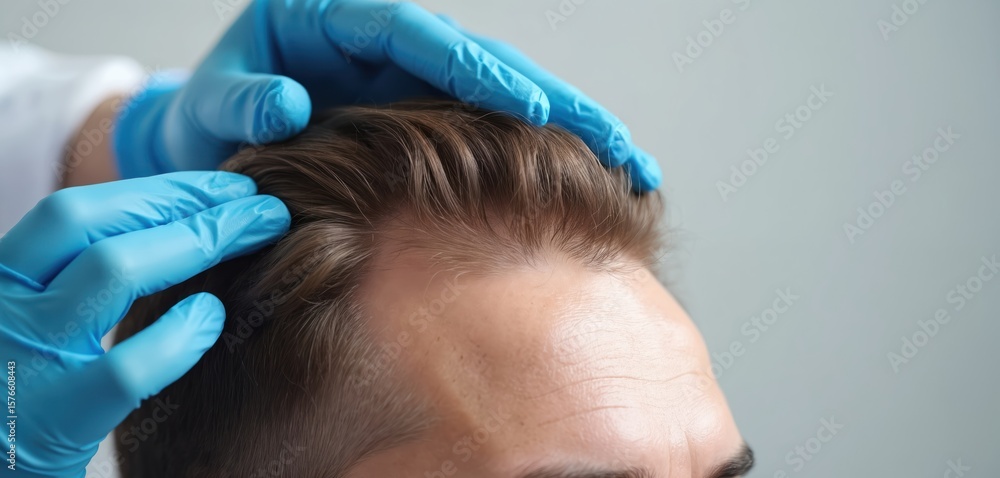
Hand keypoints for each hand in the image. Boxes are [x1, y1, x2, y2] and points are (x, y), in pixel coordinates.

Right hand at [0, 172, 289, 476]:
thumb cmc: (26, 396)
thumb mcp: (38, 324)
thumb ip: (82, 282)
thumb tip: (184, 226)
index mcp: (3, 280)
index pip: (75, 211)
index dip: (157, 190)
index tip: (225, 187)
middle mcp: (3, 309)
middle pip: (92, 222)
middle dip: (186, 200)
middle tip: (260, 201)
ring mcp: (23, 361)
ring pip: (111, 271)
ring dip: (198, 242)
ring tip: (260, 235)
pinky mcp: (53, 421)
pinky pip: (127, 368)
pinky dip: (180, 335)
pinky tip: (213, 317)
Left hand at [112, 0, 660, 190]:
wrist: (208, 147)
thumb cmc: (206, 124)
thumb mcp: (209, 111)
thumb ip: (240, 103)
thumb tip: (288, 102)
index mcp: (332, 20)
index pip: (414, 31)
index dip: (472, 66)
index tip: (523, 102)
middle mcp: (387, 45)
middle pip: (484, 60)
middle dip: (555, 99)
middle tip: (617, 144)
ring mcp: (413, 82)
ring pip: (505, 95)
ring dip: (572, 129)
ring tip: (632, 167)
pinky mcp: (428, 118)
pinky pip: (494, 131)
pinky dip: (545, 153)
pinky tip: (596, 182)